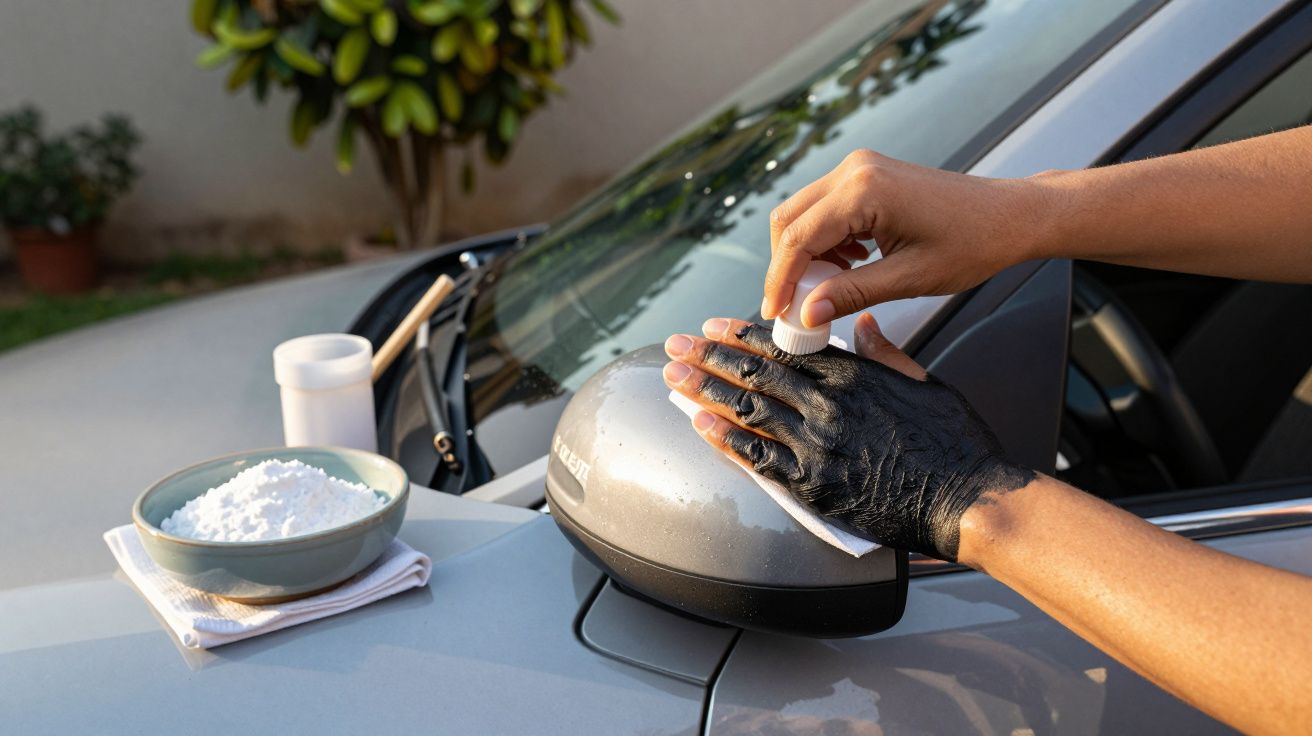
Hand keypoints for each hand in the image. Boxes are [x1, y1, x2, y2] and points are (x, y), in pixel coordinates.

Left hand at [662, 314, 1033, 560]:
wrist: (967, 497)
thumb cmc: (952, 442)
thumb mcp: (924, 381)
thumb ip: (885, 353)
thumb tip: (861, 325)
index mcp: (852, 375)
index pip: (782, 348)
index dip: (741, 336)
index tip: (712, 327)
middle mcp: (827, 404)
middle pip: (755, 373)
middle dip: (709, 357)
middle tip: (675, 346)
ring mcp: (817, 444)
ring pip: (748, 410)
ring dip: (705, 391)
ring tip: (674, 377)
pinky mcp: (815, 484)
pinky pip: (758, 458)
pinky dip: (726, 440)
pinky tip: (700, 425)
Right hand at [761, 149, 1054, 325]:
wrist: (1011, 215)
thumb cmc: (974, 243)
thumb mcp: (910, 278)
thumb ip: (852, 292)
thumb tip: (807, 312)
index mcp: (864, 190)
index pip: (797, 238)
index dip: (779, 280)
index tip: (774, 314)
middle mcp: (855, 170)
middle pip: (788, 219)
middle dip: (786, 266)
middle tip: (795, 307)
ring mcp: (860, 168)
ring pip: (802, 214)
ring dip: (805, 254)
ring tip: (827, 289)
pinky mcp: (867, 175)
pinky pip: (825, 209)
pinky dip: (824, 241)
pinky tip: (847, 267)